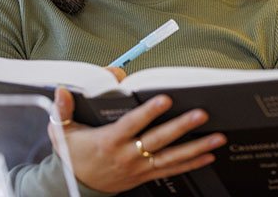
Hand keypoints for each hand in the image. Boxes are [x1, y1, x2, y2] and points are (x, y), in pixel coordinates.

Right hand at [48, 87, 225, 192]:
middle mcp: (127, 155)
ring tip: (217, 137)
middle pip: (158, 140)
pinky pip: (172, 170)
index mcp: (109, 141)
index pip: (132, 125)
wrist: (77, 186)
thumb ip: (62, 110)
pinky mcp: (146, 175)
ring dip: (196, 148)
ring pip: (171, 157)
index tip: (166, 99)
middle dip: (181, 127)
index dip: (149, 112)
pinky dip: (192, 163)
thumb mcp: (61, 132)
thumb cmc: (72, 154)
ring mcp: (139, 167)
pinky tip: (209, 156)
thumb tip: (62, 90)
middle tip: (201, 114)